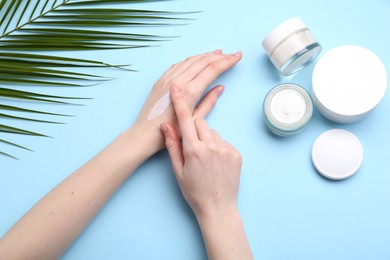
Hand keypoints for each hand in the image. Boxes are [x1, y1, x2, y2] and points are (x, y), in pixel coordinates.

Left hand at [133, 50, 241, 154]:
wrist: (145, 134)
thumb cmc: (171, 132)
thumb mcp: (194, 120)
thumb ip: (209, 102)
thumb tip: (220, 88)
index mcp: (189, 91)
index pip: (212, 70)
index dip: (227, 62)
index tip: (237, 57)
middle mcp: (178, 81)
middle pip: (202, 61)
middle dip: (219, 56)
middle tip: (232, 54)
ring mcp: (167, 79)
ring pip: (190, 60)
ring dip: (205, 55)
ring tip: (217, 53)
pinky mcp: (160, 80)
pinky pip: (178, 65)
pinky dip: (190, 60)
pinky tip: (196, 60)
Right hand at [161, 84, 241, 218]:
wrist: (218, 208)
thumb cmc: (194, 192)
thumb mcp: (178, 171)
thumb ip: (172, 146)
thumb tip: (165, 125)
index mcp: (194, 150)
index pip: (185, 119)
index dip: (180, 101)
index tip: (176, 87)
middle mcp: (211, 146)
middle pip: (200, 122)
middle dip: (194, 128)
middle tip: (192, 146)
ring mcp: (226, 149)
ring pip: (212, 131)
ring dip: (206, 138)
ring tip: (205, 159)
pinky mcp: (236, 153)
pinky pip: (223, 141)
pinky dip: (218, 146)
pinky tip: (215, 162)